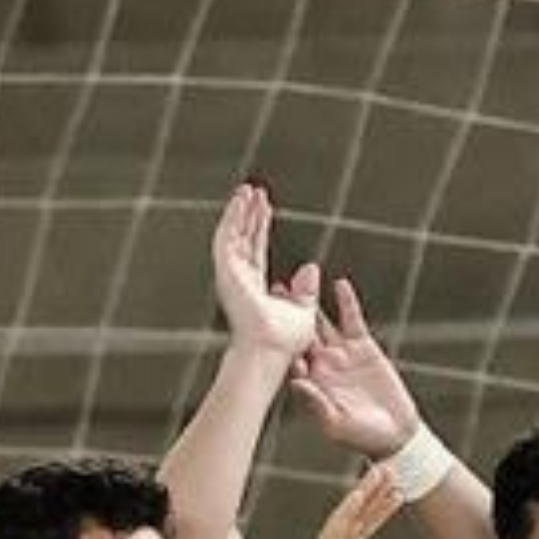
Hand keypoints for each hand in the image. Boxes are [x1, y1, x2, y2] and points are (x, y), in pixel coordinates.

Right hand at [211, 178, 321, 359]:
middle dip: (248, 214)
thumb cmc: (285, 342)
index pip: (256, 249)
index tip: (266, 207)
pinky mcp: (226, 272)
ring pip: (232, 235)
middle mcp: (239, 280)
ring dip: (239, 211)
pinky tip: (240, 200)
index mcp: (254, 288)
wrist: (270, 350)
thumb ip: (306, 291)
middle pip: (243, 238)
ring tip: (246, 189)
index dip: (260, 227)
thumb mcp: (304, 311)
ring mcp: (230, 276)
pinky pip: (227, 238)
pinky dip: (232, 218)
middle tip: (254, 191)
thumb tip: (311, 268)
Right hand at [260, 462, 406, 538]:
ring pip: (348, 517)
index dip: (378, 512)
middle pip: (357, 519)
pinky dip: (347, 512)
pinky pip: (334, 532)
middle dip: (375, 495)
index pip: (361, 532)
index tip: (396, 493)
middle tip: (394, 469)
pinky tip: (360, 494)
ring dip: (366, 493)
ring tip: (384, 471)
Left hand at [285, 277, 418, 456]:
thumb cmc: (361, 436)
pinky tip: (339, 284)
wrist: (394, 433)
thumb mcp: (336, 424)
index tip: (264, 321)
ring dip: (313, 302)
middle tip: (274, 288)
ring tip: (303, 276)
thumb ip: (316, 403)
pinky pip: (352, 319)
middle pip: (300, 332)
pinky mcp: (363, 346)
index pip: (289, 355)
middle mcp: (321, 364)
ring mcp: (341, 353)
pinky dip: (346, 302)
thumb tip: (296, 383)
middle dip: (288, 312)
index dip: (277, 338)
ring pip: (323, 321)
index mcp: (309, 382)